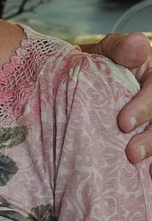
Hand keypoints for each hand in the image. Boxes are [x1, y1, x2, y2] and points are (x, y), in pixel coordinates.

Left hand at [86, 31, 151, 165]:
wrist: (76, 85)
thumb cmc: (94, 67)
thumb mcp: (104, 51)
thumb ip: (119, 48)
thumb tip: (137, 42)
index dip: (145, 106)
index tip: (123, 123)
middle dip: (151, 138)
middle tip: (131, 154)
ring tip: (139, 168)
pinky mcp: (146, 137)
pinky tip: (149, 177)